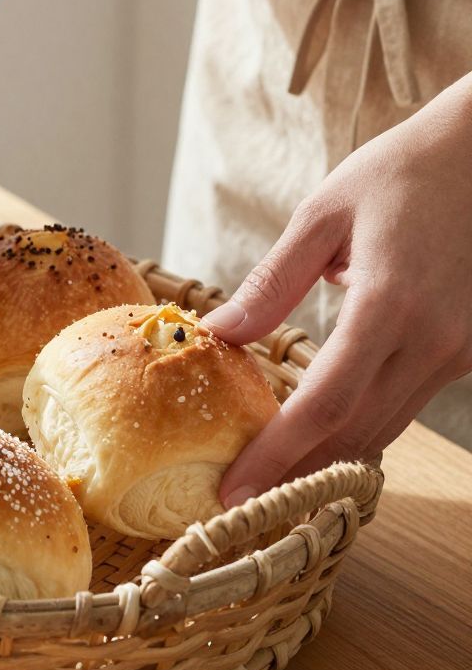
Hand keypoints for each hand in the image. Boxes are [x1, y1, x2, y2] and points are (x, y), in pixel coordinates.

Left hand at [205, 78, 471, 503]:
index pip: (326, 404)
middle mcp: (434, 339)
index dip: (276, 456)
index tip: (232, 492)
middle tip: (239, 499)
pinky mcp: (470, 350)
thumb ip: (273, 282)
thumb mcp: (325, 212)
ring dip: (329, 456)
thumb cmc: (406, 170)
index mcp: (390, 302)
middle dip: (295, 474)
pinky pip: (409, 403)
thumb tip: (222, 335)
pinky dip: (363, 423)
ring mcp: (460, 350)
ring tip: (271, 476)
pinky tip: (323, 430)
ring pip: (386, 427)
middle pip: (356, 433)